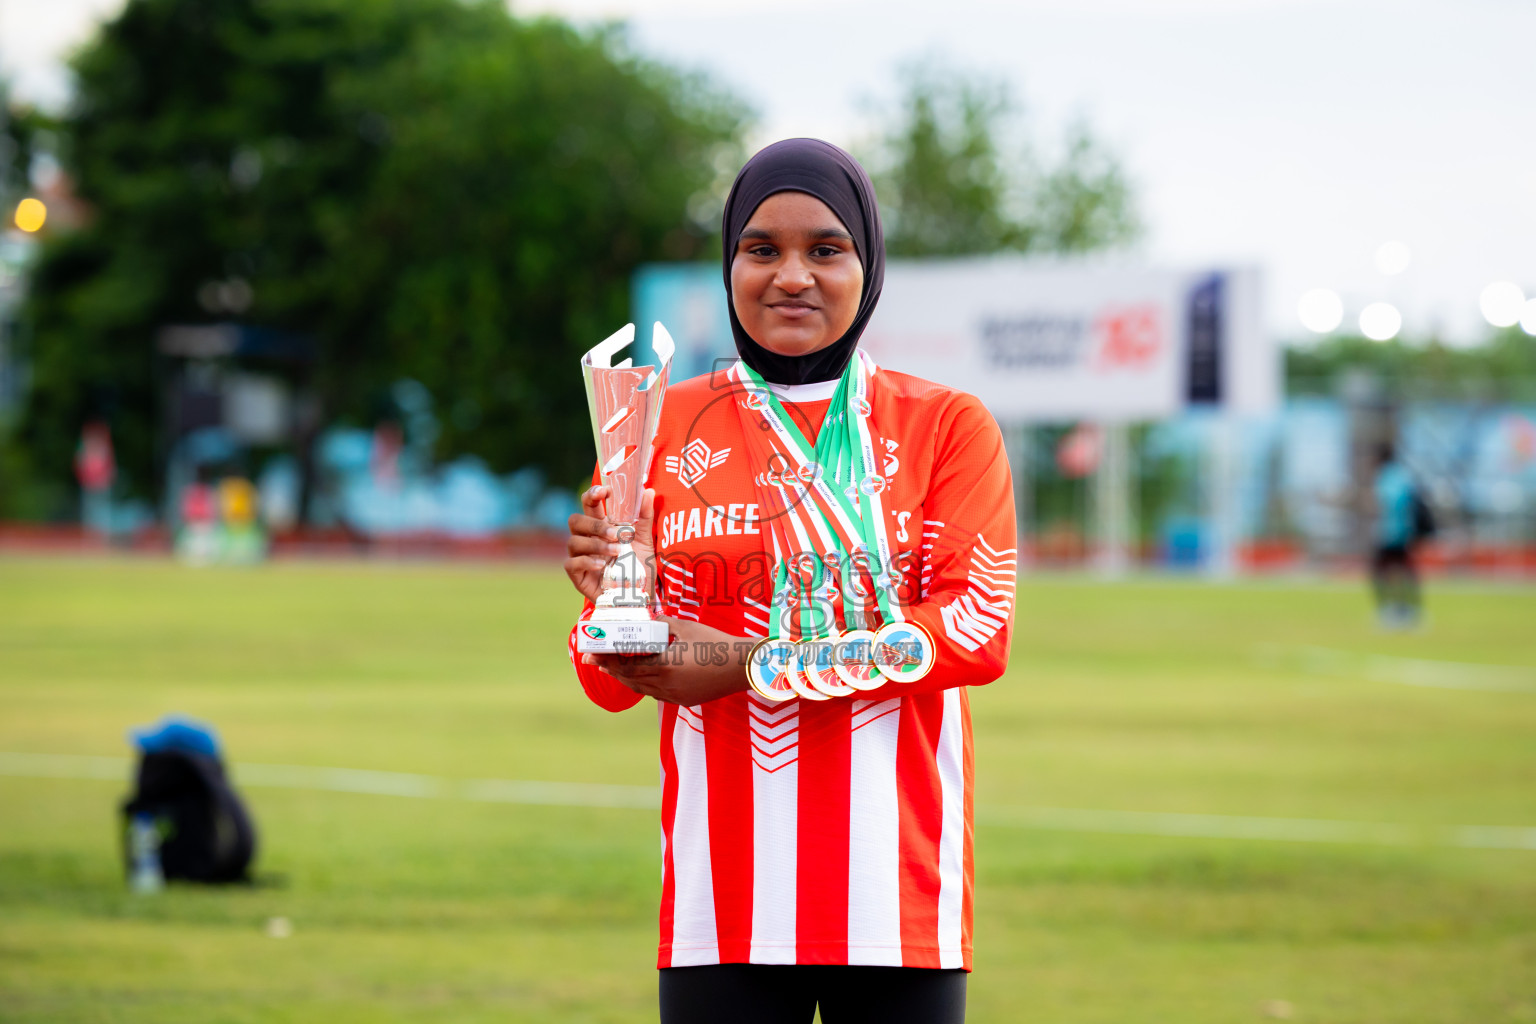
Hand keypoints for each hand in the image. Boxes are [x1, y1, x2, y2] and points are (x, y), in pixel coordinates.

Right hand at [565, 485, 655, 603]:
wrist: (639, 597)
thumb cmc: (638, 567)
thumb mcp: (646, 541)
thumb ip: (645, 516)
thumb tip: (648, 491)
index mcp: (601, 526)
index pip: (589, 504)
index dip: (592, 494)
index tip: (605, 492)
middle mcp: (587, 539)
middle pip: (575, 520)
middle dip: (594, 524)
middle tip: (616, 533)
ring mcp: (580, 557)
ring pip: (574, 541)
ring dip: (596, 544)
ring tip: (616, 551)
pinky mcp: (577, 576)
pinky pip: (571, 563)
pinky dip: (586, 561)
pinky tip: (602, 564)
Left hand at [582, 617, 750, 704]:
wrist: (742, 666)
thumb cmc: (715, 643)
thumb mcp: (686, 627)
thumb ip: (662, 625)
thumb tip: (649, 621)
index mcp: (663, 666)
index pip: (626, 666)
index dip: (606, 661)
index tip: (591, 655)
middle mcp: (666, 685)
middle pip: (630, 680)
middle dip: (612, 670)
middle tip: (597, 662)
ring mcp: (675, 696)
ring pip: (642, 690)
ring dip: (628, 679)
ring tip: (616, 669)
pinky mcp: (685, 701)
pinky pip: (658, 694)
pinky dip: (646, 685)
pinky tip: (645, 677)